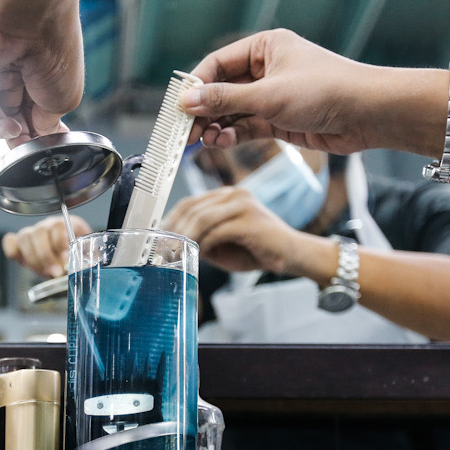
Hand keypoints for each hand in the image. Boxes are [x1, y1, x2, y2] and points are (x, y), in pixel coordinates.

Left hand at [0, 0, 83, 147]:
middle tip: (25, 142)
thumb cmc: (54, 51)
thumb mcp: (64, 100)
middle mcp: (12, 73)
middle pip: (9, 116)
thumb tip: (39, 137)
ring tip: (12, 127)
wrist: (29, 19)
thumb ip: (49, 124)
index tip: (44, 144)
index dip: (36, 133)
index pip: (32, 114)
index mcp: (38, 77)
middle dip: (17, 134)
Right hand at [2, 215, 92, 277]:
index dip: (60, 242)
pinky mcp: (19, 244)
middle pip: (39, 232)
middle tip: (55, 272)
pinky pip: (9, 241)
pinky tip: (23, 262)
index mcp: (67, 225)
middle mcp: (48, 226)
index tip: (65, 260)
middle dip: (46, 255)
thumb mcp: (85, 260)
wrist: (67, 266)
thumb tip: (83, 267)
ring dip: (33, 258)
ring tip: (45, 272)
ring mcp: (32, 233)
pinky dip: (12, 251)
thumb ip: (85, 260)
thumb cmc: (76, 261)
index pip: (58, 226)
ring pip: (24, 237)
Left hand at [163, 187, 313, 274]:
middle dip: (174, 231)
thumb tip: (173, 244)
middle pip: (192, 208)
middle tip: (162, 249)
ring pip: (202, 218)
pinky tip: (201, 255)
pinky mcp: (250, 220)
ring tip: (177, 253)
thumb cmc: (256, 250)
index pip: (189, 203)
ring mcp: (243, 204)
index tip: (157, 238)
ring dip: (186, 238)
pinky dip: (205, 244)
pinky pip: (217, 231)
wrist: (292, 255)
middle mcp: (234, 194)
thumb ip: (200, 239)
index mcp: (226, 196)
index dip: (170, 220)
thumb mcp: (220, 244)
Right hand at [180, 29, 372, 153]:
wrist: (366, 115)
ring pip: (233, 112)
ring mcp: (273, 96)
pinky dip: (234, 135)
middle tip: (185, 132)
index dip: (196, 86)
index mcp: (265, 48)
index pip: (217, 64)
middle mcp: (267, 69)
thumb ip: (224, 100)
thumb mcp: (268, 95)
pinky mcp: (280, 120)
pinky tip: (222, 142)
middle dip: (203, 112)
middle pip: (222, 90)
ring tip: (205, 140)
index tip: (179, 108)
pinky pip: (248, 127)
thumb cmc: (325, 91)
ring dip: (217, 127)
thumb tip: (188, 102)